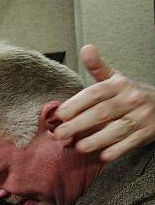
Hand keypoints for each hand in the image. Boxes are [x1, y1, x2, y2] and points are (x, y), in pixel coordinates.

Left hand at [54, 45, 154, 161]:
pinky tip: (104, 156)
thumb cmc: (129, 93)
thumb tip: (86, 48)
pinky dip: (118, 150)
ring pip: (117, 129)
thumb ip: (97, 67)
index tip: (59, 114)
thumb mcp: (115, 78)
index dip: (76, 104)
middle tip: (59, 133)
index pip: (95, 93)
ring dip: (97, 139)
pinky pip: (131, 142)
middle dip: (79, 124)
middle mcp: (131, 99)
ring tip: (79, 147)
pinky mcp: (147, 132)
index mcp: (119, 85)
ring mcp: (140, 117)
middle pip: (102, 113)